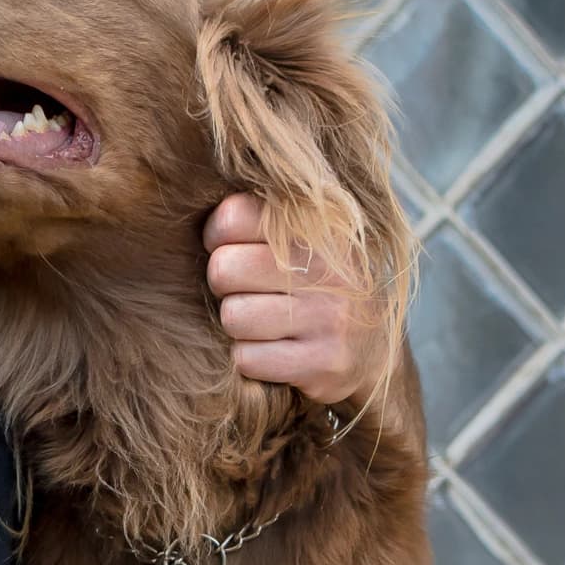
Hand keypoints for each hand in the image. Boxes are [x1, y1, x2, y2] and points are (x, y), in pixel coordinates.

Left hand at [204, 193, 380, 406]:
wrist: (373, 350)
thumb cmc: (316, 285)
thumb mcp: (305, 238)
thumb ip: (260, 215)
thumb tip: (192, 202)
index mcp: (318, 227)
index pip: (233, 216)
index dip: (217, 236)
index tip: (230, 247)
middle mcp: (329, 268)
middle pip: (224, 269)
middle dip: (224, 285)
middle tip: (246, 291)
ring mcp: (330, 317)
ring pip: (233, 317)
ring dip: (237, 326)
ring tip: (264, 322)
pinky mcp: (324, 362)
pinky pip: (247, 358)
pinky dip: (251, 359)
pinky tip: (275, 351)